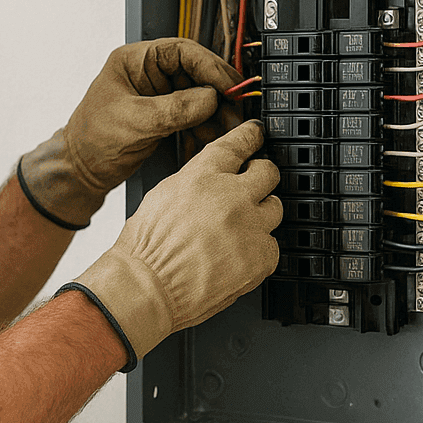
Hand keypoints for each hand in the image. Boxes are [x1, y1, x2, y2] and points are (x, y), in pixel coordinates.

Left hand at [18, 38, 241, 227]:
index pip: (182, 52)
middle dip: (218, 93)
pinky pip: (194, 116)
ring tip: (228, 129)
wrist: (82, 172)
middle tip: (236, 110)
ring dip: (215, 113)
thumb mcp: (133, 122)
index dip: (210, 67)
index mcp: (135, 60)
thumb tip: (210, 98)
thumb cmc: (91, 140)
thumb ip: (173, 109)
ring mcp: (158, 95)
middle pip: (196, 73)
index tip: (229, 86)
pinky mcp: (165, 116)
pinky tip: (212, 139)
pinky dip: (205, 128)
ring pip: (199, 96)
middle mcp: (149, 73)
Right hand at [62, 120, 281, 366]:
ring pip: (275, 208)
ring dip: (260, 215)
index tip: (256, 135)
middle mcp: (231, 196)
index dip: (251, 136)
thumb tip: (214, 179)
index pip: (239, 143)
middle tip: (253, 186)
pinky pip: (272, 246)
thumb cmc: (146, 247)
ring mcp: (249, 226)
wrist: (148, 287)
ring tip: (240, 230)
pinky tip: (239, 256)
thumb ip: (196, 181)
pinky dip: (259, 250)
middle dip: (261, 176)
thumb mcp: (163, 194)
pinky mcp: (260, 257)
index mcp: (203, 176)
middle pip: (268, 172)